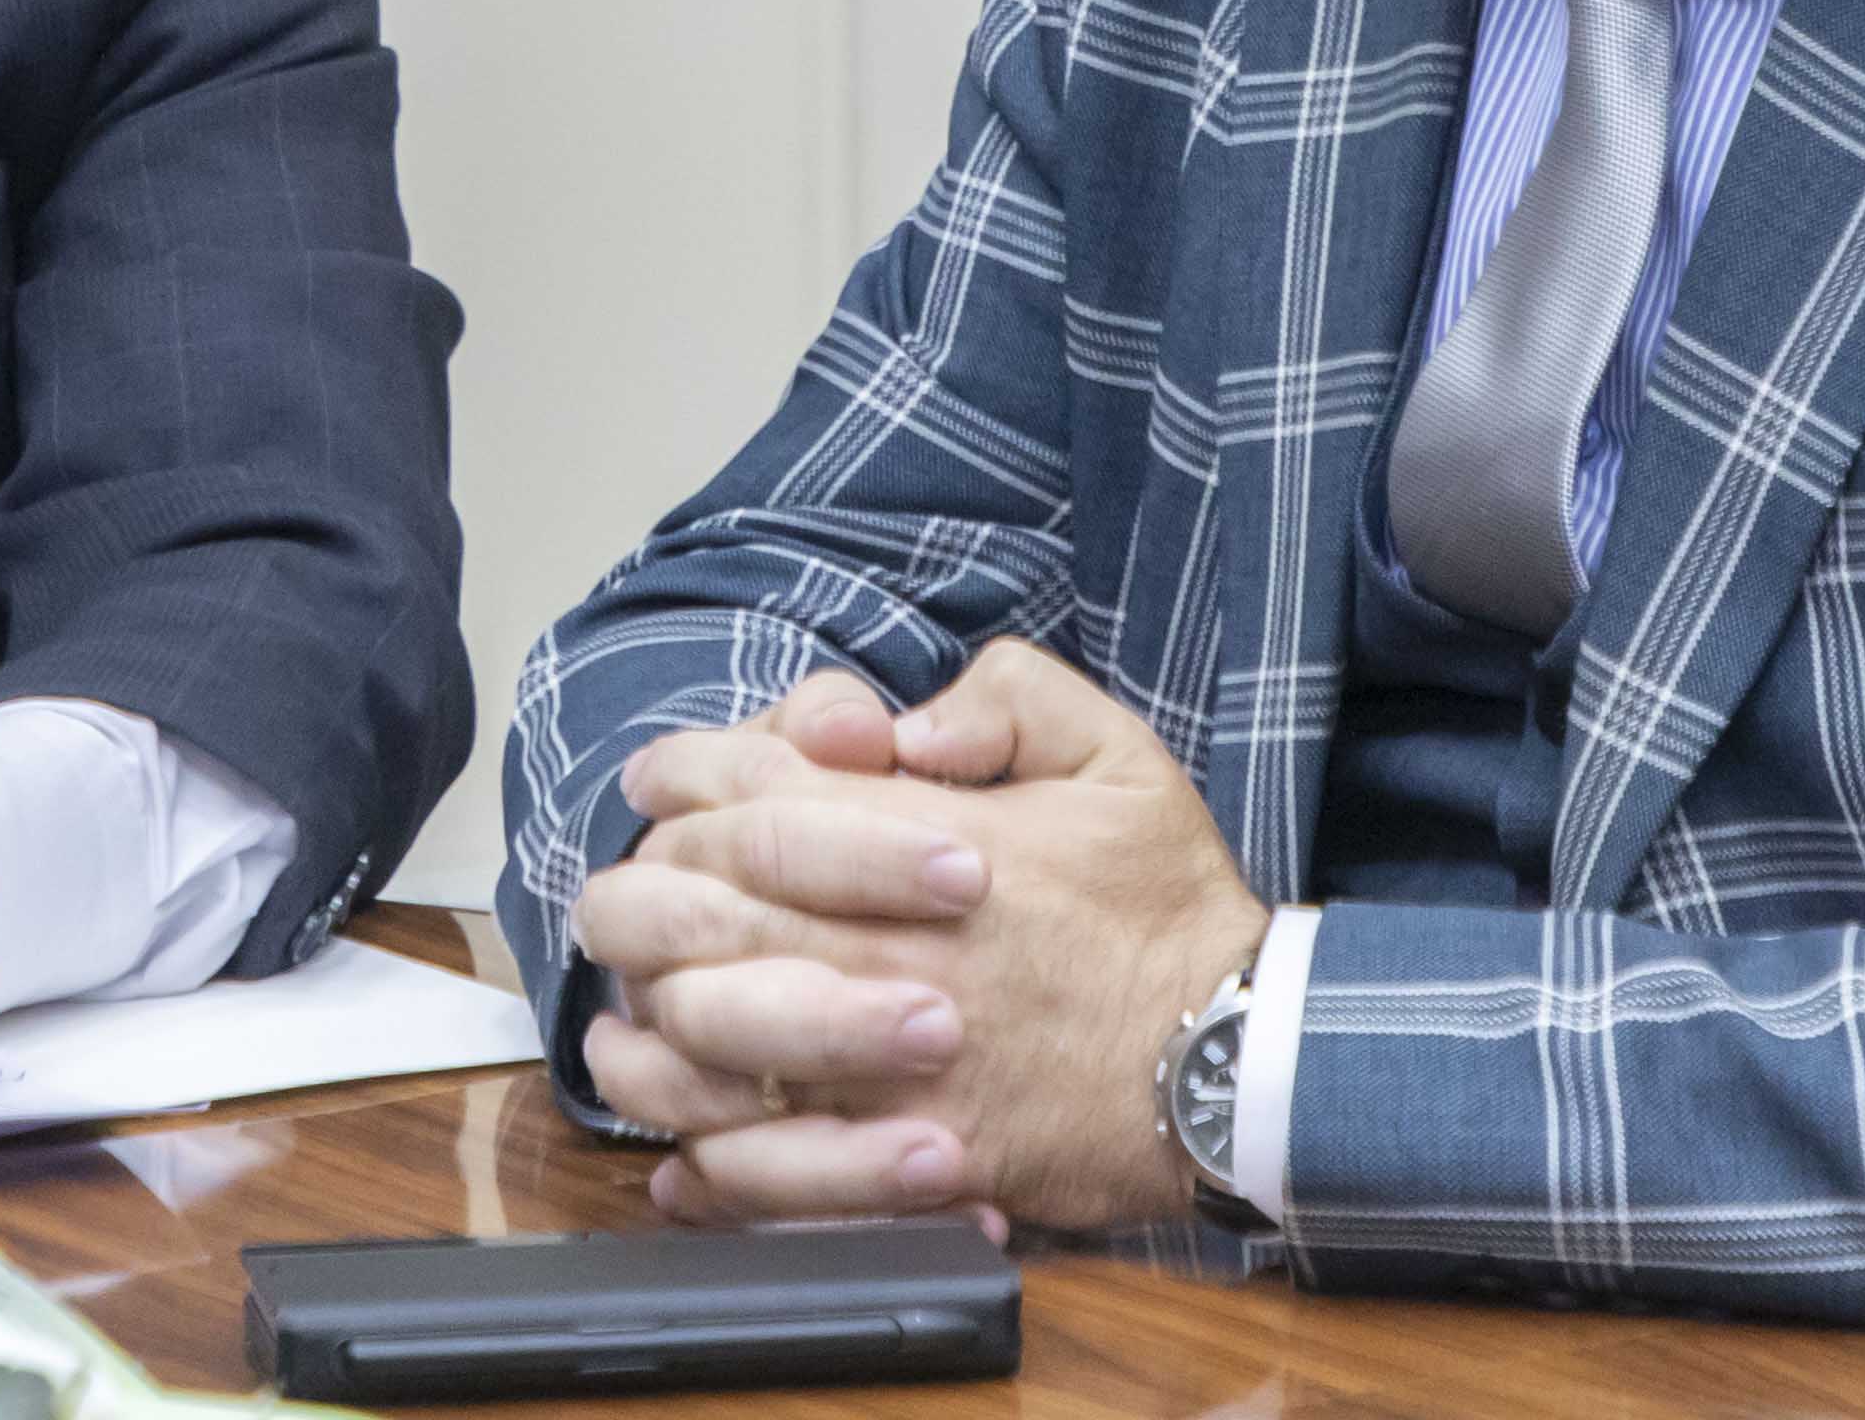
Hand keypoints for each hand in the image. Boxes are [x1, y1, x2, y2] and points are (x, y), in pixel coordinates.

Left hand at [580, 640, 1264, 1236]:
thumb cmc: (1168, 911)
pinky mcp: (893, 1159)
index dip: (678, 777)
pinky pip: (757, 1166)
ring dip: (643, 1024)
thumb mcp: (1113, 754)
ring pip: (693, 1037)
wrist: (1236, 1063)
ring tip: (633, 1020)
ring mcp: (875, 1059)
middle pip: (682, 906)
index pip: (737, 785)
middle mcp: (874, 943)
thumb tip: (908, 718)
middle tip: (628, 898)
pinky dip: (704, 1163)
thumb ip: (1006, 697)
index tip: (661, 788)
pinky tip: (684, 1156)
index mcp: (913, 836)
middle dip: (634, 893)